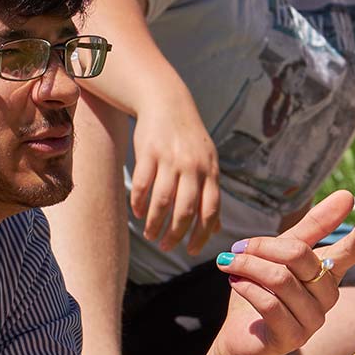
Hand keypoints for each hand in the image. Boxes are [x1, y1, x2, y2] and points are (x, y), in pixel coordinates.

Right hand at [129, 97, 220, 254]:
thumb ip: (211, 194)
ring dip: (155, 223)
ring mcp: (170, 159)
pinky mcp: (148, 152)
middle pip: (185, 210)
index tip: (192, 251)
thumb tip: (215, 228)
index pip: (209, 211)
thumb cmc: (189, 139)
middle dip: (175, 234)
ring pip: (162, 201)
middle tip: (166, 247)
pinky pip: (143, 185)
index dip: (201, 234)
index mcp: (210, 171)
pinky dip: (139, 203)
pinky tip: (138, 213)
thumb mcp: (207, 163)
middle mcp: (192, 167)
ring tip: (150, 235)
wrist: (167, 103)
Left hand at [208, 190, 354, 354]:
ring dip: (248, 266)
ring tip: (230, 263)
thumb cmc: (259, 291)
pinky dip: (247, 287)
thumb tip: (345, 197)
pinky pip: (270, 304)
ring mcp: (312, 320)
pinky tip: (235, 282)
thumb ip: (308, 229)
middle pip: (300, 257)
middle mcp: (325, 298)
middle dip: (263, 246)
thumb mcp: (278, 254)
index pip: (348, 254)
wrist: (239, 338)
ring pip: (281, 280)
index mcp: (325, 275)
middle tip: (238, 246)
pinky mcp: (292, 338)